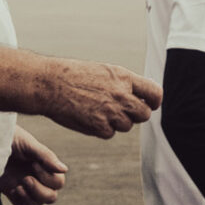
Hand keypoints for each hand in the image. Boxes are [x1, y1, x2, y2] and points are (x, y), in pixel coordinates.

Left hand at [0, 126, 66, 204]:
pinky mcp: (12, 191)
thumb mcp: (29, 144)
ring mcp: (25, 186)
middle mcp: (38, 178)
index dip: (48, 177)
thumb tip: (64, 169)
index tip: (33, 164)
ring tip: (18, 185)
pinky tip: (12, 188)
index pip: (58, 183)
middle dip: (39, 191)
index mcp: (46, 166)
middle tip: (25, 179)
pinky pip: (21, 204)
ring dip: (29, 197)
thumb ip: (46, 157)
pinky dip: (19, 199)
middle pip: (51, 197)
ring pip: (37, 203)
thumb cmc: (11, 138)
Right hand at [37, 57, 162, 137]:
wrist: (50, 84)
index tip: (150, 104)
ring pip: (126, 126)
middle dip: (136, 115)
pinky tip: (87, 117)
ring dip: (116, 122)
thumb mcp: (103, 71)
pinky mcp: (99, 127)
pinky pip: (109, 133)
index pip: (154, 93)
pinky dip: (101, 129)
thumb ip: (122, 83)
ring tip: (96, 110)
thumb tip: (138, 95)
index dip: (154, 101)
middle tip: (121, 111)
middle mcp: (121, 95)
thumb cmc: (73, 75)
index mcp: (124, 77)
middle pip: (144, 114)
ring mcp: (111, 112)